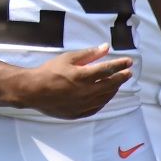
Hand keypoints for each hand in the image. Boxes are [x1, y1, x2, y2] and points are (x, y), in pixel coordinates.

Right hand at [9, 44, 131, 118]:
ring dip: (113, 89)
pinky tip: (104, 97)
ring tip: (117, 83)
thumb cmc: (48, 71)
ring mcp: (83, 104)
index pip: (108, 69)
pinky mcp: (77, 113)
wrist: (32, 90)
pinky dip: (103, 101)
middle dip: (121, 77)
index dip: (120, 65)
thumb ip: (88, 54)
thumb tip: (105, 47)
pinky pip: (96, 108)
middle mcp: (86, 92)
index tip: (128, 61)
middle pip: (110, 84)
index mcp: (83, 76)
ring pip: (105, 97)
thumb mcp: (67, 58)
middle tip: (127, 73)